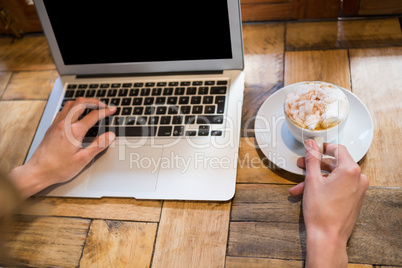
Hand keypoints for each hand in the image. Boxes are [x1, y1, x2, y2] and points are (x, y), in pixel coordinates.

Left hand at [9, 97, 115, 198]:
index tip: (113, 110)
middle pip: (81, 103)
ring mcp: (56, 124)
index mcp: (75, 131)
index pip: (94, 115)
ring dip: (82, 102)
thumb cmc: (58, 168)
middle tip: (103, 105)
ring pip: (70, 104)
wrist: (37, 171)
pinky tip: (75, 114)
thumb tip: (110, 136)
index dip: (106, 111)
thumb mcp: (83, 159)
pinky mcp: (51, 127)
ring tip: (91, 106)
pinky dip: (72, 107)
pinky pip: (62, 111)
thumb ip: (98, 145)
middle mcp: (65, 124)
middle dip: (94, 101)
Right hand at [289, 139, 368, 267]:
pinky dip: (324, 187)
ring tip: (299, 186)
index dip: (322, 147)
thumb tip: (311, 144)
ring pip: (334, 177)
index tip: (312, 148)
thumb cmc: (321, 211)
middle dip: (315, 165)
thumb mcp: (312, 180)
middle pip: (335, 164)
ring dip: (316, 179)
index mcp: (350, 170)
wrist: (327, 237)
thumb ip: (312, 159)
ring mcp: (358, 189)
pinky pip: (338, 187)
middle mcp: (358, 178)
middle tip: (300, 165)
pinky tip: (308, 193)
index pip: (337, 149)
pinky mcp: (354, 199)